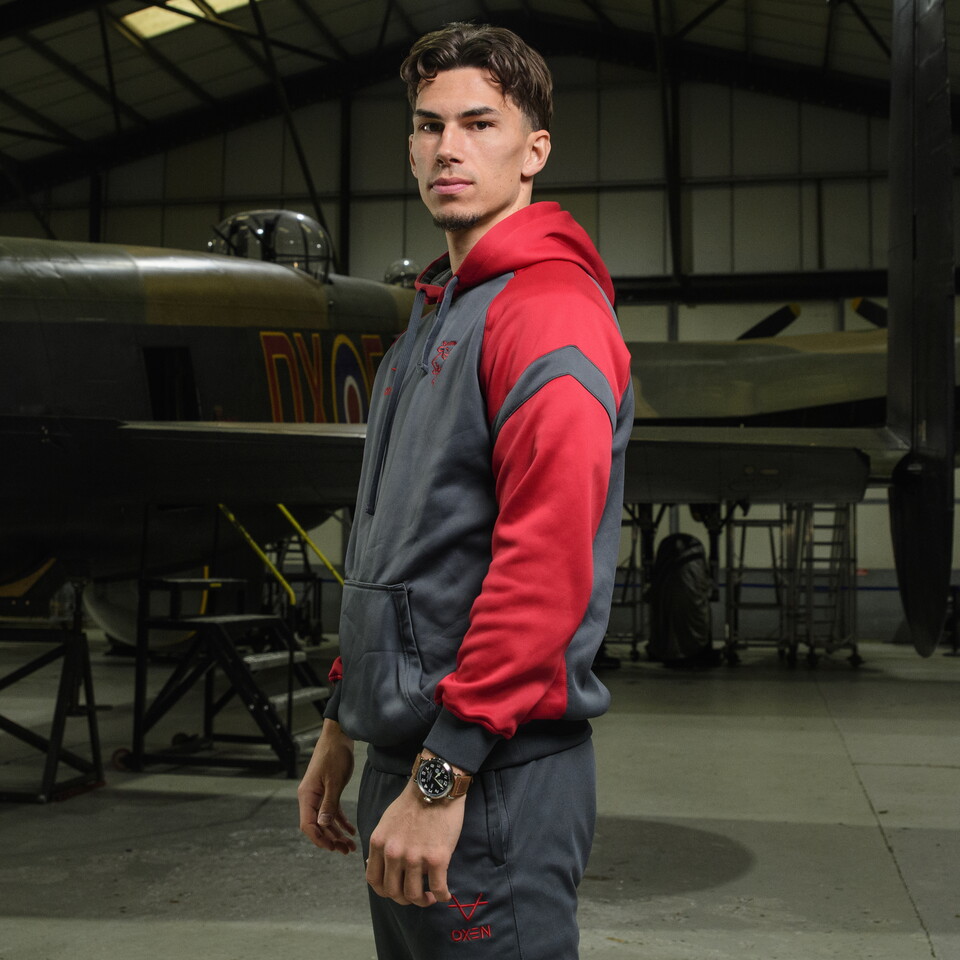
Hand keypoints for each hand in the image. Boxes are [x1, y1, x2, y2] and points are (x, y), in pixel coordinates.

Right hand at [297, 719, 356, 854]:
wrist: (339, 736)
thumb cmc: (335, 755)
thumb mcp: (334, 781)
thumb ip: (329, 804)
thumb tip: (323, 826)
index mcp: (307, 796)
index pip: (308, 824)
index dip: (319, 838)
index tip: (332, 848)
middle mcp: (310, 797)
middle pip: (317, 825)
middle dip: (331, 839)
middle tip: (346, 850)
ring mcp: (318, 795)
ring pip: (326, 820)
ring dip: (337, 833)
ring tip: (350, 845)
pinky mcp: (328, 791)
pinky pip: (332, 811)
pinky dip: (341, 821)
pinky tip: (351, 830)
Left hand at [366, 778, 464, 906]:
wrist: (436, 786)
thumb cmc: (413, 802)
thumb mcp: (386, 822)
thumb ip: (382, 844)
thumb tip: (374, 864)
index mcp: (379, 843)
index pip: (374, 881)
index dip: (385, 891)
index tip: (396, 890)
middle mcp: (393, 853)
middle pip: (393, 892)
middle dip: (404, 899)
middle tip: (415, 896)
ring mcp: (415, 857)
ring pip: (414, 895)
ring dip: (423, 901)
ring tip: (430, 897)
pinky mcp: (437, 858)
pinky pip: (438, 888)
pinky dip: (442, 896)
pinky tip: (445, 894)